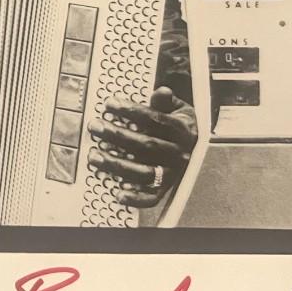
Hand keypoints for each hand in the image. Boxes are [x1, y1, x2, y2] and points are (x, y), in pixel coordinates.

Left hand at [87, 87, 197, 208]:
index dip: (131, 110)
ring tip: (93, 155)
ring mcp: (173, 172)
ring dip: (117, 165)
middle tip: (94, 126)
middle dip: (117, 135)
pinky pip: (152, 197)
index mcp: (182, 130)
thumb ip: (166, 102)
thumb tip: (162, 91)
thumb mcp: (178, 108)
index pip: (155, 119)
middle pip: (146, 145)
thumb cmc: (179, 124)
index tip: (109, 103)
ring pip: (145, 172)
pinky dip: (136, 199)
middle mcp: (180, 153)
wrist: (197, 146)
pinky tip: (117, 193)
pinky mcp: (166, 188)